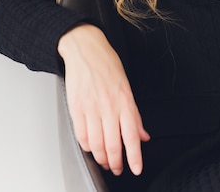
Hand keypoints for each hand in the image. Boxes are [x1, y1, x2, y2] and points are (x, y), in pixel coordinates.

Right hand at [58, 24, 149, 175]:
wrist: (85, 49)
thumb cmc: (106, 64)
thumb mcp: (126, 86)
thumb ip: (134, 113)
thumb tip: (143, 135)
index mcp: (124, 100)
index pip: (131, 136)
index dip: (134, 156)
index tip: (136, 168)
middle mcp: (108, 106)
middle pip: (112, 144)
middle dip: (116, 163)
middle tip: (117, 168)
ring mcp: (91, 108)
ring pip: (96, 144)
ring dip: (101, 158)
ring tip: (105, 161)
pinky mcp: (76, 108)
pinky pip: (81, 135)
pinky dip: (87, 147)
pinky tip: (91, 148)